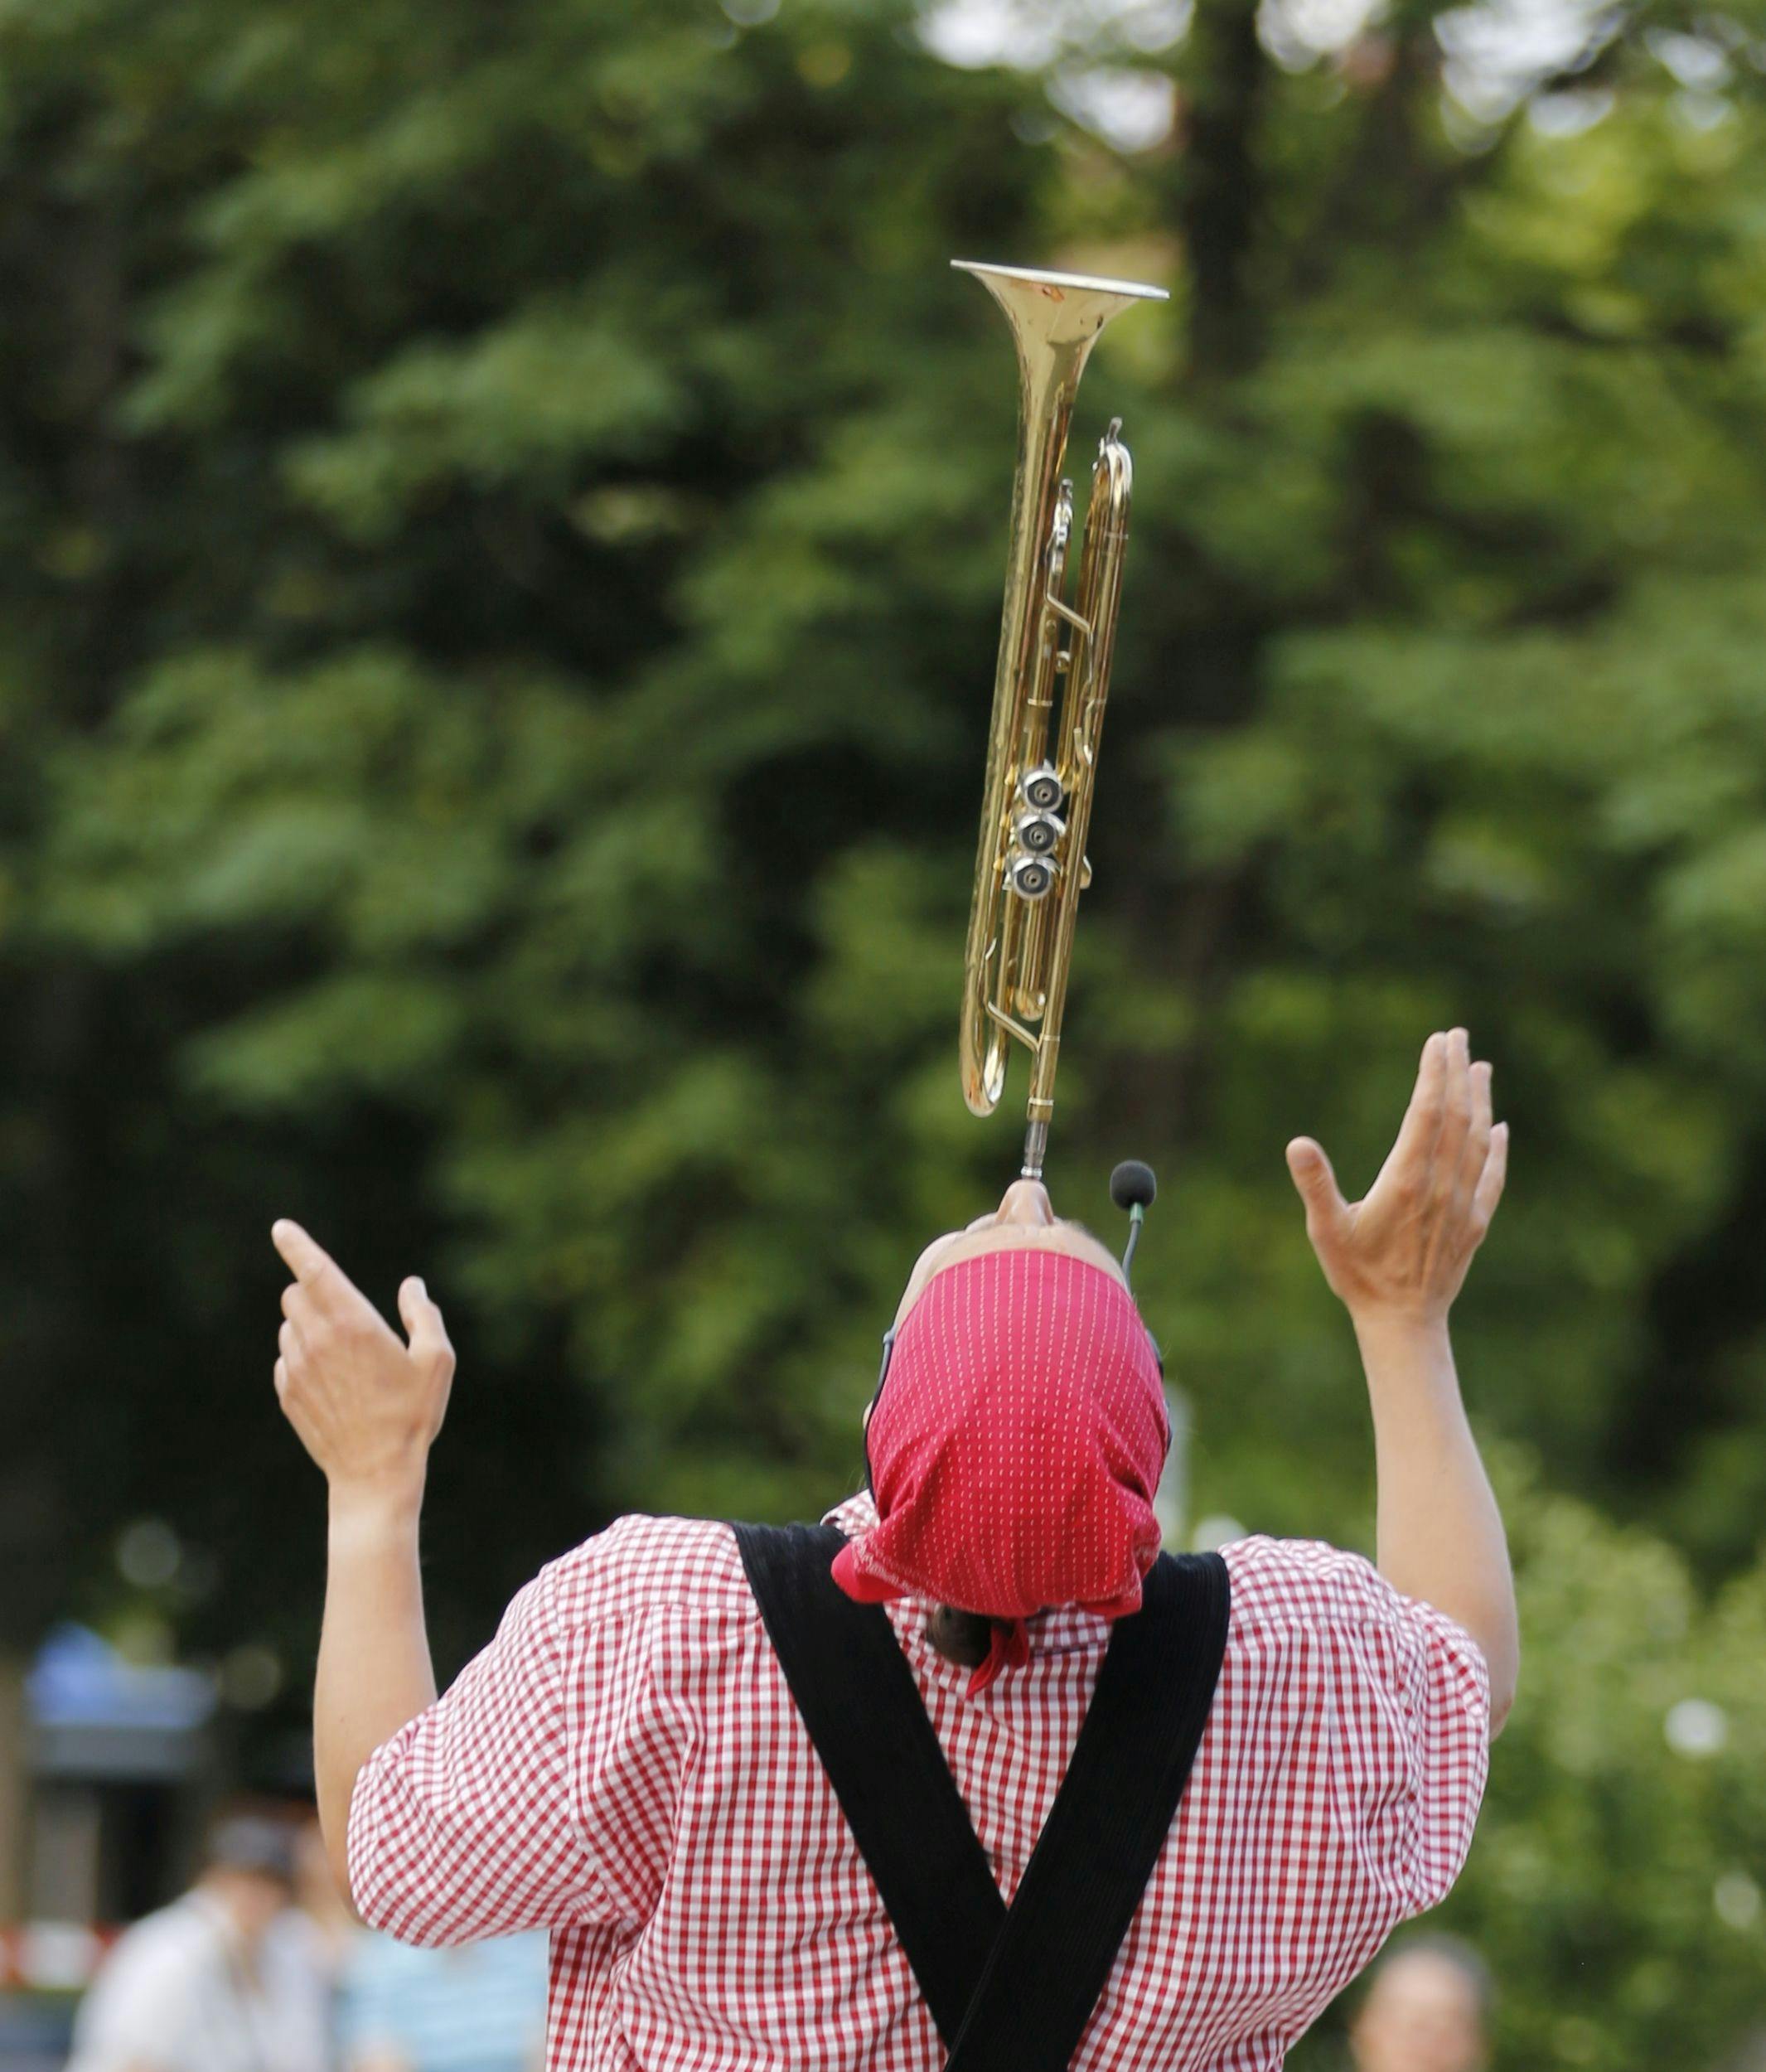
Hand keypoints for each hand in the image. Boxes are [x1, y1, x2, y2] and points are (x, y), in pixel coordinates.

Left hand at [271, 1220, 453, 1508]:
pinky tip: (332, 1383)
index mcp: (353, 1323)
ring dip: (309, 1327)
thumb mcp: (436, 1360)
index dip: (296, 1244)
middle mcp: (317, 1340)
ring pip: (289, 1326)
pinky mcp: (286, 1393)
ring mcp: (296, 1368)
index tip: (280, 1228)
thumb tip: (410, 1286)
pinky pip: (285, 1359)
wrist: (374, 1472)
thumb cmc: (412, 1414)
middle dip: (314, 1293)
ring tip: (346, 1358)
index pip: (315, 1270)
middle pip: (297, 1294)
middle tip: (347, 1317)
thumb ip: (423, 1315)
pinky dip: (302, 1358)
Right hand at [1285, 1028, 1507, 1329]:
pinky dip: (1497, 1149)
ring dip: (1480, 1101)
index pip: (1426, 1113)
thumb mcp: (1327, 1228)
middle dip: (1458, 1073)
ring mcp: (1463, 1204)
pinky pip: (1491, 1177)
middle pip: (1456, 1117)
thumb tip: (1297, 1144)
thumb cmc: (1358, 1274)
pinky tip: (1499, 1130)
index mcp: (1406, 1180)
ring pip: (1478, 1141)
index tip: (1438, 1041)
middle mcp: (1441, 1186)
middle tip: (1458, 1037)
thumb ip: (1315, 1183)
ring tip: (1480, 1068)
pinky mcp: (1475, 1224)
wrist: (1403, 1322)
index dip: (1433, 1073)